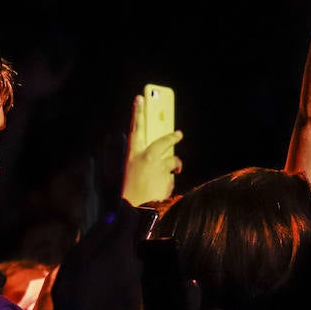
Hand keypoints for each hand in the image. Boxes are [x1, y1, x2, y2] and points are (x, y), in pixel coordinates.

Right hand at [51, 200, 148, 309]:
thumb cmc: (73, 290)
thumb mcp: (76, 257)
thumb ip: (96, 234)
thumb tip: (112, 215)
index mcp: (120, 249)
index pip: (133, 218)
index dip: (125, 208)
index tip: (117, 205)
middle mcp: (134, 261)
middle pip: (137, 237)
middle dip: (125, 230)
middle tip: (107, 231)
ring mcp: (137, 279)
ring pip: (135, 255)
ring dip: (124, 251)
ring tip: (104, 256)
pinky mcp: (134, 293)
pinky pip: (132, 272)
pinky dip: (122, 268)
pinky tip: (106, 276)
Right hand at [122, 92, 182, 206]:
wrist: (136, 211)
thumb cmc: (131, 192)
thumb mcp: (131, 172)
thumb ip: (142, 160)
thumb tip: (157, 153)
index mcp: (132, 155)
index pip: (135, 128)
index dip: (137, 112)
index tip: (140, 98)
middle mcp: (146, 157)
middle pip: (163, 141)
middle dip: (172, 136)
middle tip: (179, 133)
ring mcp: (158, 167)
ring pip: (172, 159)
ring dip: (174, 165)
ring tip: (174, 170)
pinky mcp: (168, 177)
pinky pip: (172, 176)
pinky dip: (169, 181)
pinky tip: (162, 189)